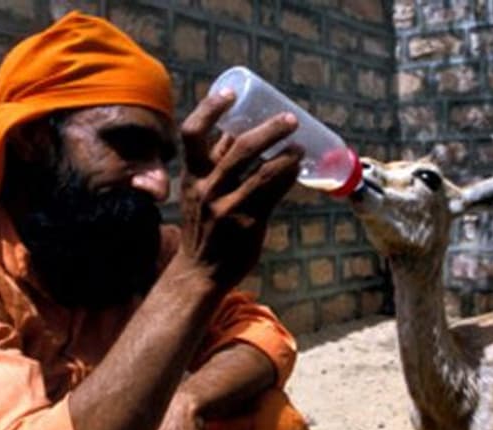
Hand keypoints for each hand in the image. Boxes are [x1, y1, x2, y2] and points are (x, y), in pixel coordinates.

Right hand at [177, 90, 301, 288]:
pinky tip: (297, 168)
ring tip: (300, 144)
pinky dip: (287, 175)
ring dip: (285, 151)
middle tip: (289, 119)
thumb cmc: (203, 228)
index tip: (231, 94)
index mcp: (192, 175)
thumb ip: (216, 166)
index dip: (210, 109)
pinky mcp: (247, 221)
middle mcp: (207, 187)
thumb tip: (241, 135)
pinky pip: (272, 192)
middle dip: (267, 128)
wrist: (198, 272)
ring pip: (261, 169)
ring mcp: (227, 205)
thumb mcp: (199, 194)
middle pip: (238, 146)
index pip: (192, 133)